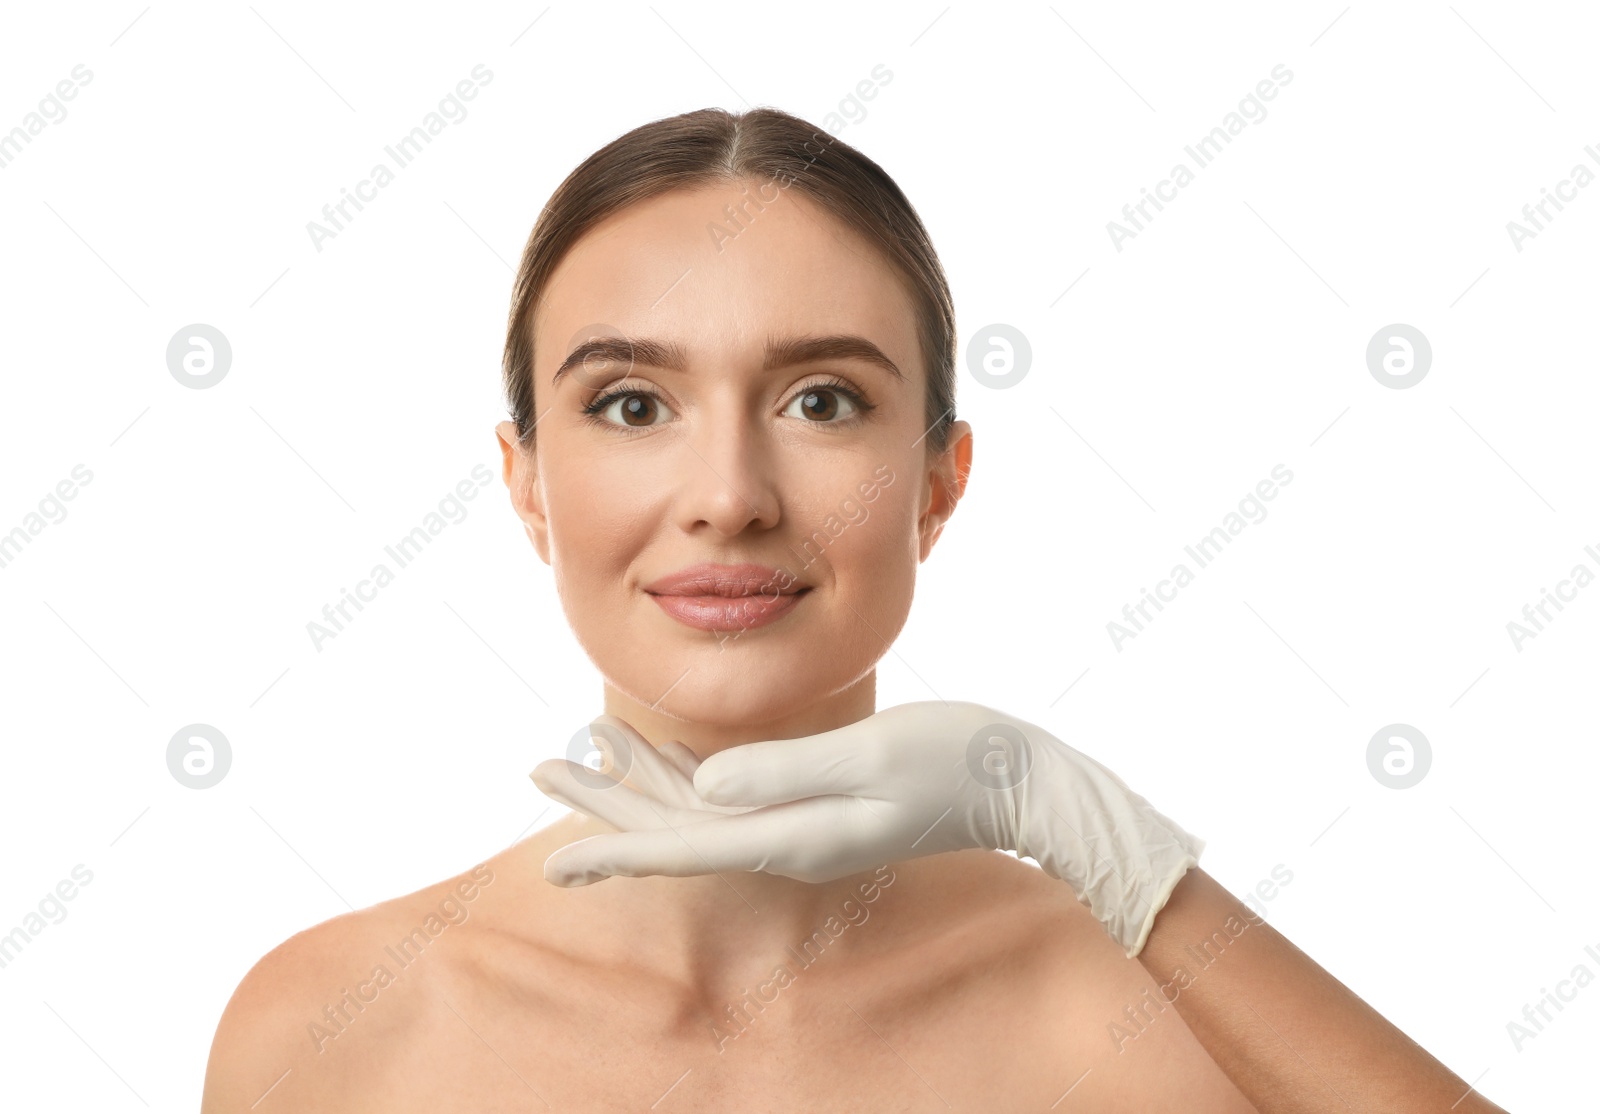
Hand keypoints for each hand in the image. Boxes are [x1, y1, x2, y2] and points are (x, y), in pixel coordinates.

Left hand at [529, 702, 1203, 956]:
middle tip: (537, 769)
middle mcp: (788, 839)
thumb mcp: (871, 756)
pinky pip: (732, 793)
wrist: (1025, 782)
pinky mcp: (817, 800)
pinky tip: (656, 752)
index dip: (611, 847)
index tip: (549, 859)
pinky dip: (685, 773)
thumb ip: (783, 773)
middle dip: (604, 804)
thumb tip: (702, 787)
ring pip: (696, 809)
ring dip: (635, 784)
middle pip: (674, 828)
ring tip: (576, 756)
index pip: (682, 848)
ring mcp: (802, 823)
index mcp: (794, 837)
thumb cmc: (959, 760)